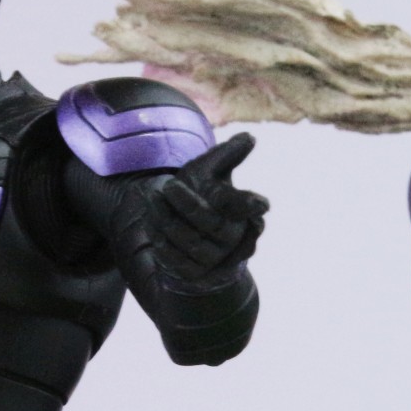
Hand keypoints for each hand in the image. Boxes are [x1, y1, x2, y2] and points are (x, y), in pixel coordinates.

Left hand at [148, 133, 268, 285]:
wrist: (179, 223)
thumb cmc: (199, 190)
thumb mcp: (210, 170)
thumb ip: (227, 155)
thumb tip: (250, 137)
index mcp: (241, 212)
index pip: (249, 207)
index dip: (250, 203)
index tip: (258, 203)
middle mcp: (231, 236)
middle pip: (212, 223)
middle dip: (189, 205)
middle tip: (168, 184)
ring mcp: (213, 257)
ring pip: (189, 241)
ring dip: (167, 219)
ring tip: (152, 197)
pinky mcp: (192, 272)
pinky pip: (174, 258)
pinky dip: (160, 241)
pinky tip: (151, 224)